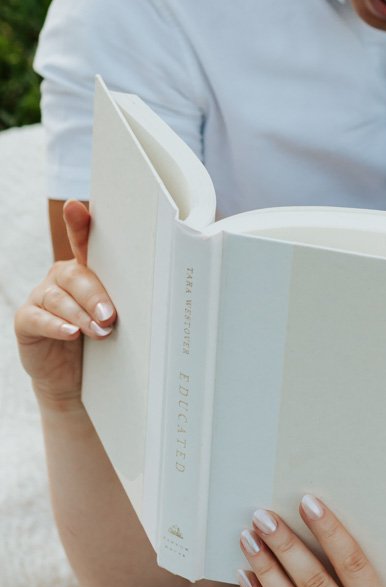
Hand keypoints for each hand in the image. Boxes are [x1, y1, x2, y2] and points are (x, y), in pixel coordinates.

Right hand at [14, 201, 116, 405]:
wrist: (73, 378)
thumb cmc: (99, 344)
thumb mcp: (114, 320)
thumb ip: (126, 302)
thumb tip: (156, 296)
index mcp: (85, 271)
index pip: (83, 243)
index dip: (79, 225)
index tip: (77, 208)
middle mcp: (61, 279)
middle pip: (75, 276)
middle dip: (95, 295)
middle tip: (111, 315)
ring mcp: (41, 298)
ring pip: (59, 298)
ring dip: (81, 314)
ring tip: (99, 331)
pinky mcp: (26, 320)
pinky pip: (38, 318)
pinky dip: (56, 325)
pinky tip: (71, 332)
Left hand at [238, 497, 385, 586]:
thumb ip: (353, 585)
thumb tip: (312, 532)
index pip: (353, 566)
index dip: (331, 532)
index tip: (308, 503)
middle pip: (314, 582)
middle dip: (285, 544)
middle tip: (263, 516)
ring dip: (264, 566)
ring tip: (248, 538)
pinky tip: (245, 573)